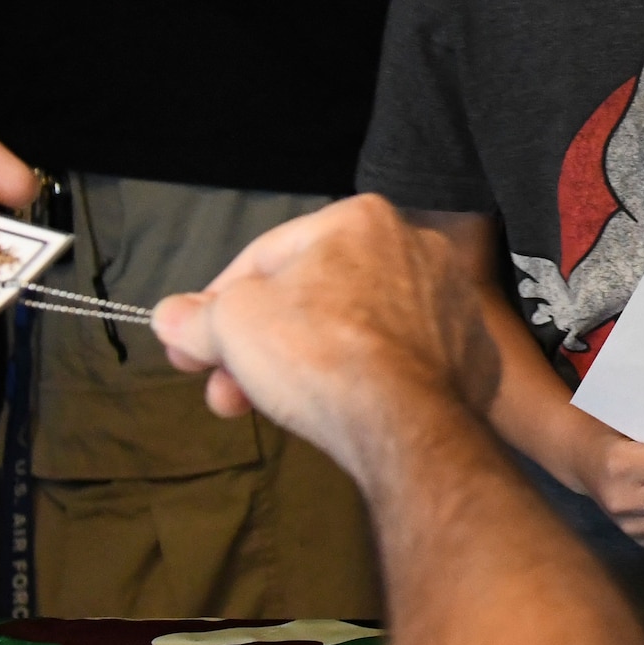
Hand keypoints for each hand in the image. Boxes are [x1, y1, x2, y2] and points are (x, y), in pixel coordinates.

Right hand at [151, 196, 498, 483]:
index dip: (216, 304)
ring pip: (357, 332)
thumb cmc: (317, 354)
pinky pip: (402, 365)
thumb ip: (196, 319)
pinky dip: (368, 384)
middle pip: (313, 298)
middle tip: (223, 389)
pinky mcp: (474, 358)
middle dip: (259, 348)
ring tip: (272, 407)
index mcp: (358, 218)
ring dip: (308, 366)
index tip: (191, 344)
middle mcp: (415, 247)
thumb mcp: (230, 325)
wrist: (407, 426)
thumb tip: (169, 318)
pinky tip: (339, 412)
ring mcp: (453, 305)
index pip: (265, 256)